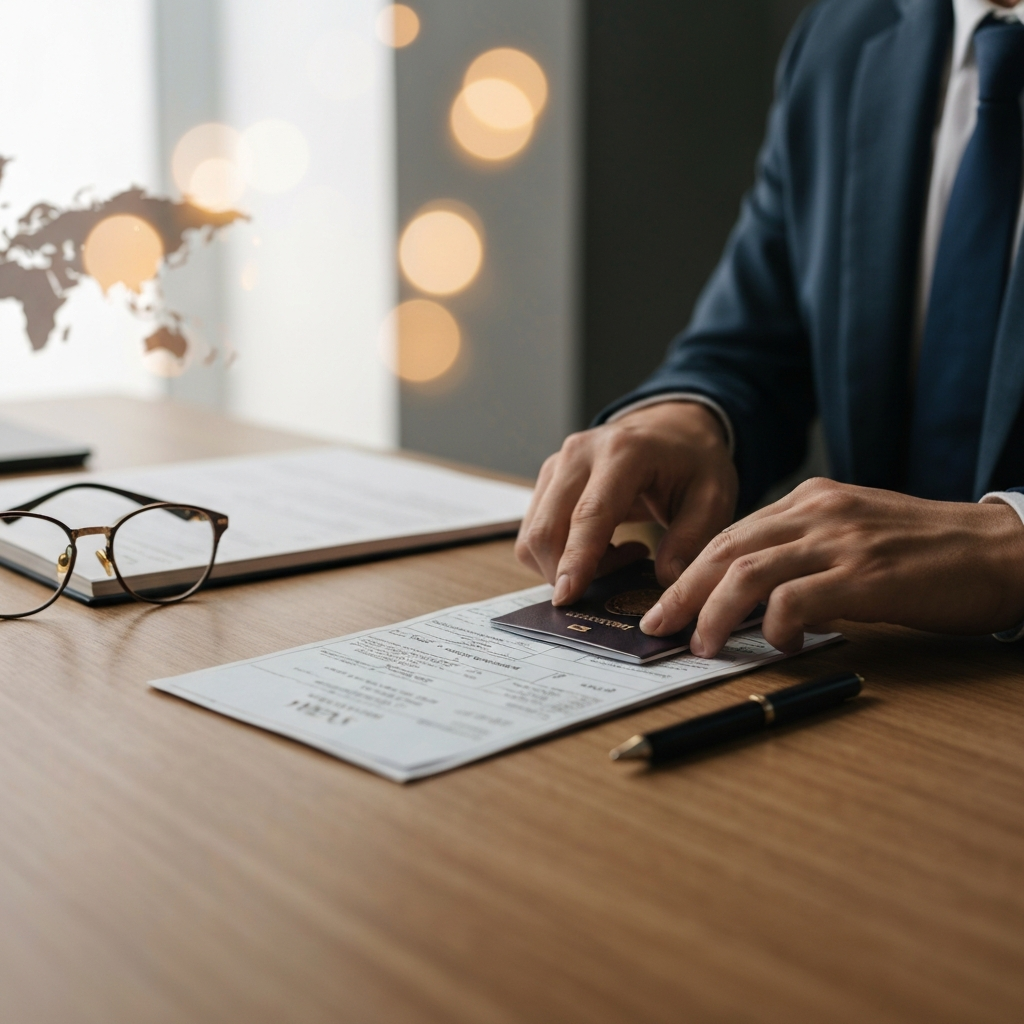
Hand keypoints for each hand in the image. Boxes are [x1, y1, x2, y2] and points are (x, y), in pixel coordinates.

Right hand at [515, 402, 737, 603]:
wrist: (672, 428)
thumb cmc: (693, 462)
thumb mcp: (713, 498)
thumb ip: (691, 540)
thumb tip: (667, 583)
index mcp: (623, 453)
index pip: (589, 514)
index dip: (576, 559)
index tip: (567, 596)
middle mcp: (579, 454)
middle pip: (547, 529)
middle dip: (565, 573)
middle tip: (614, 582)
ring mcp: (557, 465)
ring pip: (533, 535)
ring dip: (564, 565)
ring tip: (616, 557)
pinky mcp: (547, 480)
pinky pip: (535, 531)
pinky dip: (560, 553)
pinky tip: (601, 546)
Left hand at [639, 477, 1023, 655]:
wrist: (1002, 549)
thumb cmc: (928, 551)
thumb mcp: (854, 534)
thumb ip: (804, 553)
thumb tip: (753, 599)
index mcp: (810, 500)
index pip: (731, 533)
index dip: (690, 570)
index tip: (666, 601)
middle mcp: (817, 512)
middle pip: (725, 549)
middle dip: (683, 591)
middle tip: (658, 625)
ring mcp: (840, 540)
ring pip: (748, 571)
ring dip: (713, 612)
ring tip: (701, 644)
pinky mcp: (866, 575)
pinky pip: (795, 599)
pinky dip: (774, 625)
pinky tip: (778, 644)